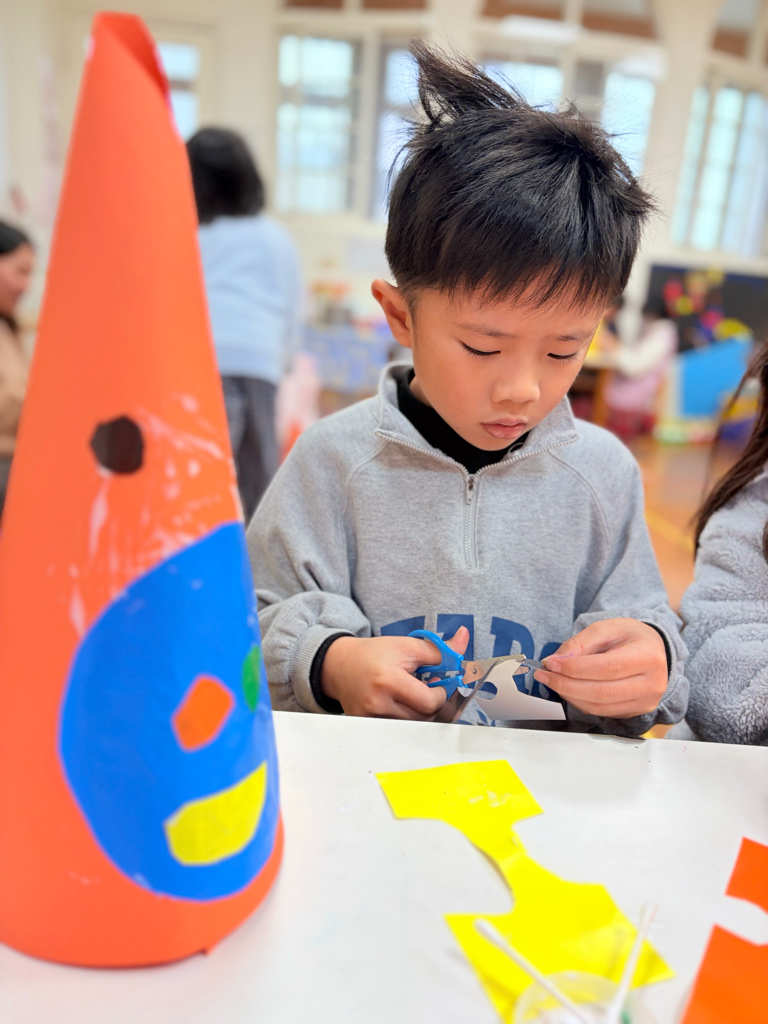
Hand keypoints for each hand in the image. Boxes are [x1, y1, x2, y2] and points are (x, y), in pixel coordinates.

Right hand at [321, 627, 469, 719]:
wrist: (339, 665)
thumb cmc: (376, 653)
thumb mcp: (407, 645)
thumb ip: (440, 649)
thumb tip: (465, 639)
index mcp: (389, 681)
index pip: (431, 702)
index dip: (440, 693)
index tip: (434, 682)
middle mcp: (378, 703)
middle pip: (424, 718)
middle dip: (431, 703)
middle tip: (424, 688)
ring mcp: (370, 718)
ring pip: (413, 726)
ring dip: (418, 712)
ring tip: (410, 695)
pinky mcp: (366, 726)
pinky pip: (398, 729)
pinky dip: (404, 718)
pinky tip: (398, 704)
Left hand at [533, 618, 667, 718]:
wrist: (653, 650)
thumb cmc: (631, 637)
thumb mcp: (607, 628)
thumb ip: (581, 643)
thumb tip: (557, 661)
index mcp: (647, 657)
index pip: (607, 668)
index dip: (575, 668)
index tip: (551, 663)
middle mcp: (651, 684)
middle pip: (601, 692)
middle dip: (566, 685)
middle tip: (545, 675)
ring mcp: (645, 702)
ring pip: (599, 707)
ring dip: (570, 695)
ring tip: (553, 681)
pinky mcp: (635, 712)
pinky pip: (602, 712)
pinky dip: (580, 702)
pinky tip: (569, 690)